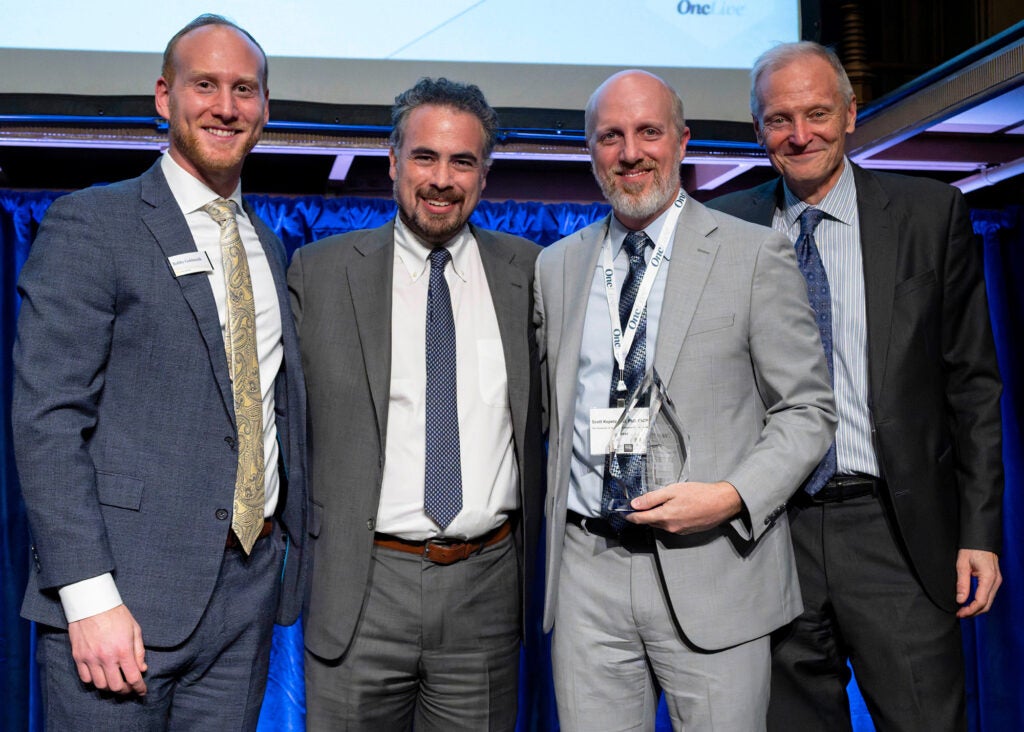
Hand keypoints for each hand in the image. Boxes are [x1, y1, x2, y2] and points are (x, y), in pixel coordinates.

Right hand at [67, 604, 147, 694]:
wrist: (92, 603)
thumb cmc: (116, 614)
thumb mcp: (135, 629)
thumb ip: (139, 651)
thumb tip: (142, 668)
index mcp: (123, 650)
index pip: (133, 677)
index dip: (140, 688)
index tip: (142, 691)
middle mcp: (106, 657)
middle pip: (116, 686)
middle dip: (125, 690)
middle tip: (129, 688)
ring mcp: (90, 658)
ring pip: (100, 685)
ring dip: (109, 687)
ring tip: (115, 683)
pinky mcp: (78, 657)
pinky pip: (85, 678)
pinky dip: (94, 681)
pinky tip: (100, 676)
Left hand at [626, 481, 741, 533]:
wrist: (721, 503)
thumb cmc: (699, 494)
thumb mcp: (672, 491)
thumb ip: (651, 498)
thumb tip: (634, 504)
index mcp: (664, 517)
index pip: (640, 519)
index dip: (630, 515)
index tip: (623, 512)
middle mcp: (670, 527)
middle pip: (650, 522)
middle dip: (643, 514)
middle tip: (640, 504)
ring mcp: (679, 531)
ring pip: (661, 524)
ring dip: (657, 516)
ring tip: (662, 503)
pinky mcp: (687, 531)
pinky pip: (672, 526)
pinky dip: (669, 518)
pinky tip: (675, 508)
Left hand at [955, 548, 1000, 617]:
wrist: (980, 540)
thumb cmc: (971, 549)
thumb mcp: (962, 565)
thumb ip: (962, 583)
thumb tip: (960, 599)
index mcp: (988, 578)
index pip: (981, 601)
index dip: (970, 610)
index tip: (960, 613)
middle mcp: (995, 582)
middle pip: (986, 605)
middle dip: (973, 612)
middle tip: (960, 614)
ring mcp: (996, 581)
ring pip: (988, 601)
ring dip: (976, 608)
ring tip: (963, 609)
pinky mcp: (994, 580)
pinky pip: (988, 595)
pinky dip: (979, 601)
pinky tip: (970, 601)